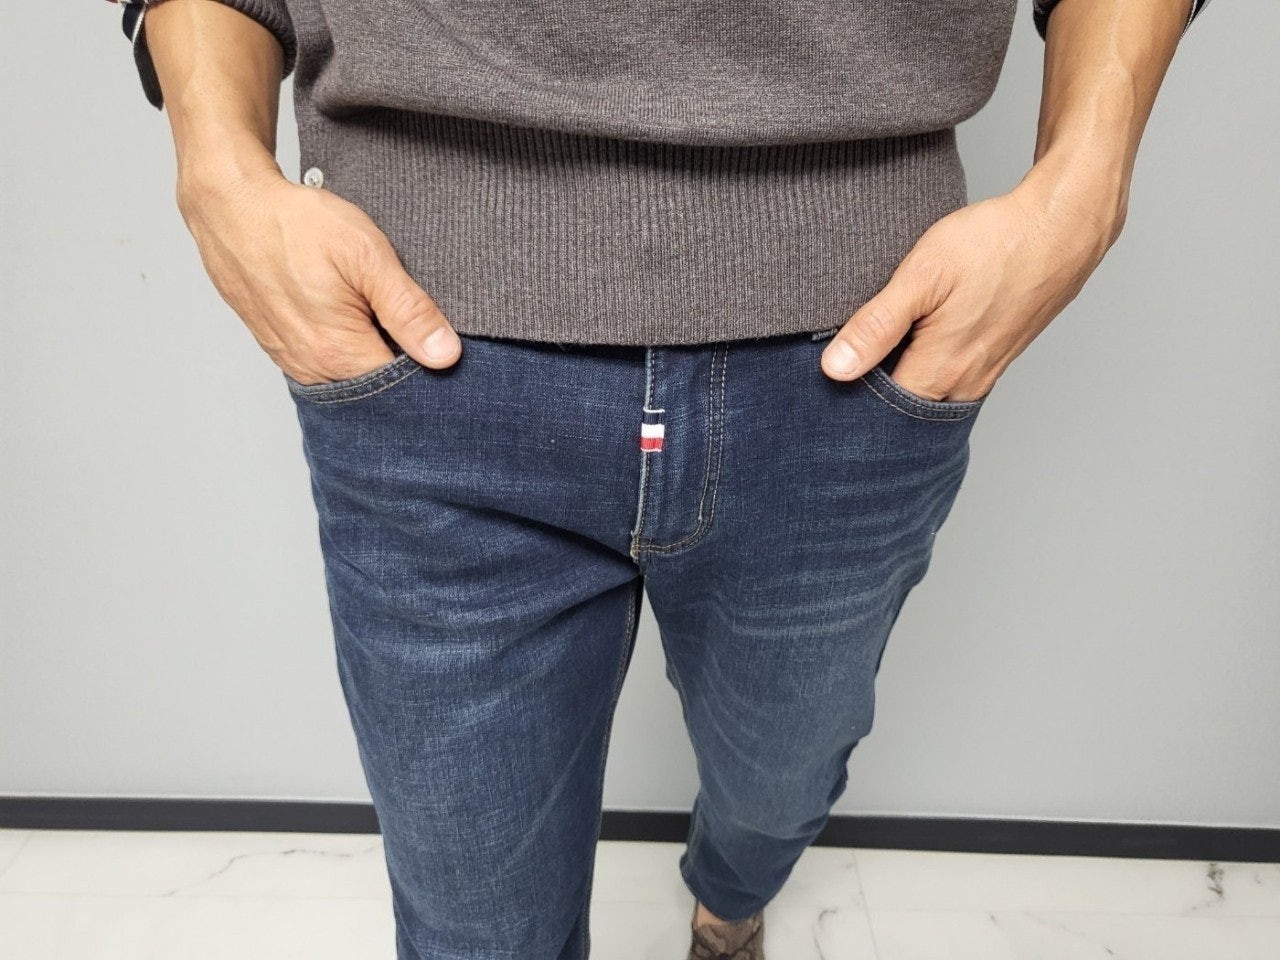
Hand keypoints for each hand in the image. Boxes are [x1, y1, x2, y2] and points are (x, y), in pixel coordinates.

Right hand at [176, 164, 460, 385]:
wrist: (232, 205)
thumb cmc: (296, 225)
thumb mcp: (366, 256)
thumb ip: (408, 310)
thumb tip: (445, 355)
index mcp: (339, 353)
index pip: (404, 387)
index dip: (428, 366)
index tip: (440, 340)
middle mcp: (312, 367)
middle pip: (376, 386)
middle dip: (400, 362)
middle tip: (409, 320)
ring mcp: (292, 360)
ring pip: (350, 375)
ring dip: (370, 353)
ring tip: (375, 312)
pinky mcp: (279, 347)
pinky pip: (325, 362)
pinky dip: (344, 347)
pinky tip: (351, 316)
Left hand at [819, 174, 1121, 401]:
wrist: (1061, 226)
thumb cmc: (994, 244)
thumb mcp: (923, 276)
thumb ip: (877, 326)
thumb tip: (835, 369)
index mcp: (939, 374)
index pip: (876, 414)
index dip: (846, 402)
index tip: (822, 384)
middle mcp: (963, 386)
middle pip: (901, 412)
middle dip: (870, 399)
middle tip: (840, 370)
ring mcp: (983, 374)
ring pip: (926, 396)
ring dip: (897, 382)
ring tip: (871, 356)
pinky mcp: (994, 358)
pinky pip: (948, 380)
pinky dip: (923, 369)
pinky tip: (910, 342)